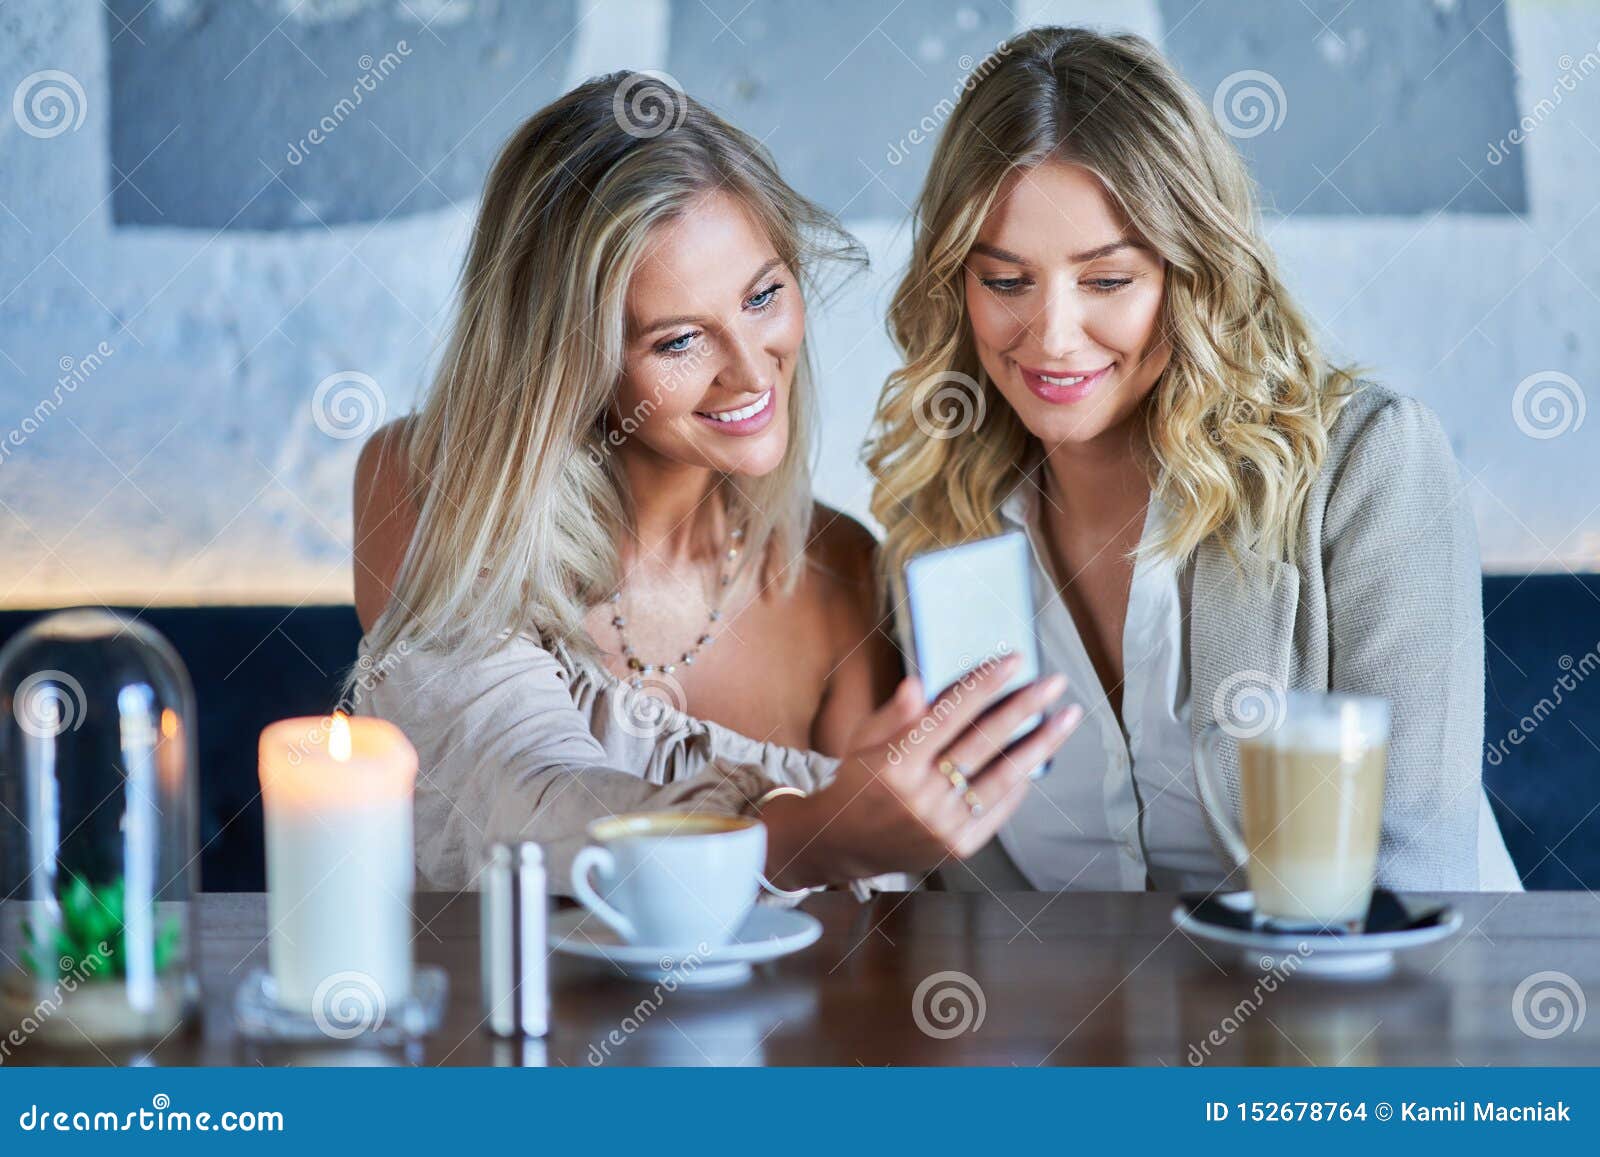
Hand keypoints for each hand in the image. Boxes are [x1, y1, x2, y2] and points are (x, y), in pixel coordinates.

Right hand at [762, 653, 1084, 887]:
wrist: (847, 844)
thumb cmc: (858, 782)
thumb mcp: (863, 741)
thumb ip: (894, 714)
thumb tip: (919, 684)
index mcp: (896, 763)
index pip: (950, 715)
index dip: (984, 685)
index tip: (1013, 661)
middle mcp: (922, 796)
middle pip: (984, 743)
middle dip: (1024, 708)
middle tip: (1053, 683)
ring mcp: (944, 824)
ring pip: (1003, 777)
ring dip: (1040, 745)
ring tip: (1067, 718)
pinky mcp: (960, 846)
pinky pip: (1000, 808)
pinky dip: (1021, 781)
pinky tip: (1038, 758)